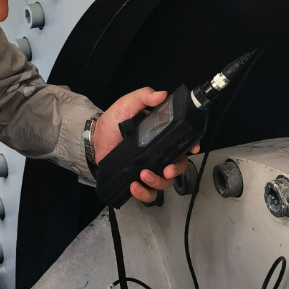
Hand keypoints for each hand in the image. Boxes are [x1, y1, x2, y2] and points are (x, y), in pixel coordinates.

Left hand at [93, 87, 199, 203]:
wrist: (95, 137)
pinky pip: (148, 194)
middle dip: (176, 170)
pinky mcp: (137, 180)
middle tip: (166, 170)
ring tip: (142, 175)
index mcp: (162, 135)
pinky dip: (144, 194)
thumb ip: (142, 97)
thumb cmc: (113, 121)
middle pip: (178, 165)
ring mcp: (149, 168)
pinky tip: (134, 187)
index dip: (192, 146)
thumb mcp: (127, 104)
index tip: (192, 149)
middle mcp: (159, 153)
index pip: (183, 142)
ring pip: (165, 182)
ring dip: (157, 181)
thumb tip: (160, 94)